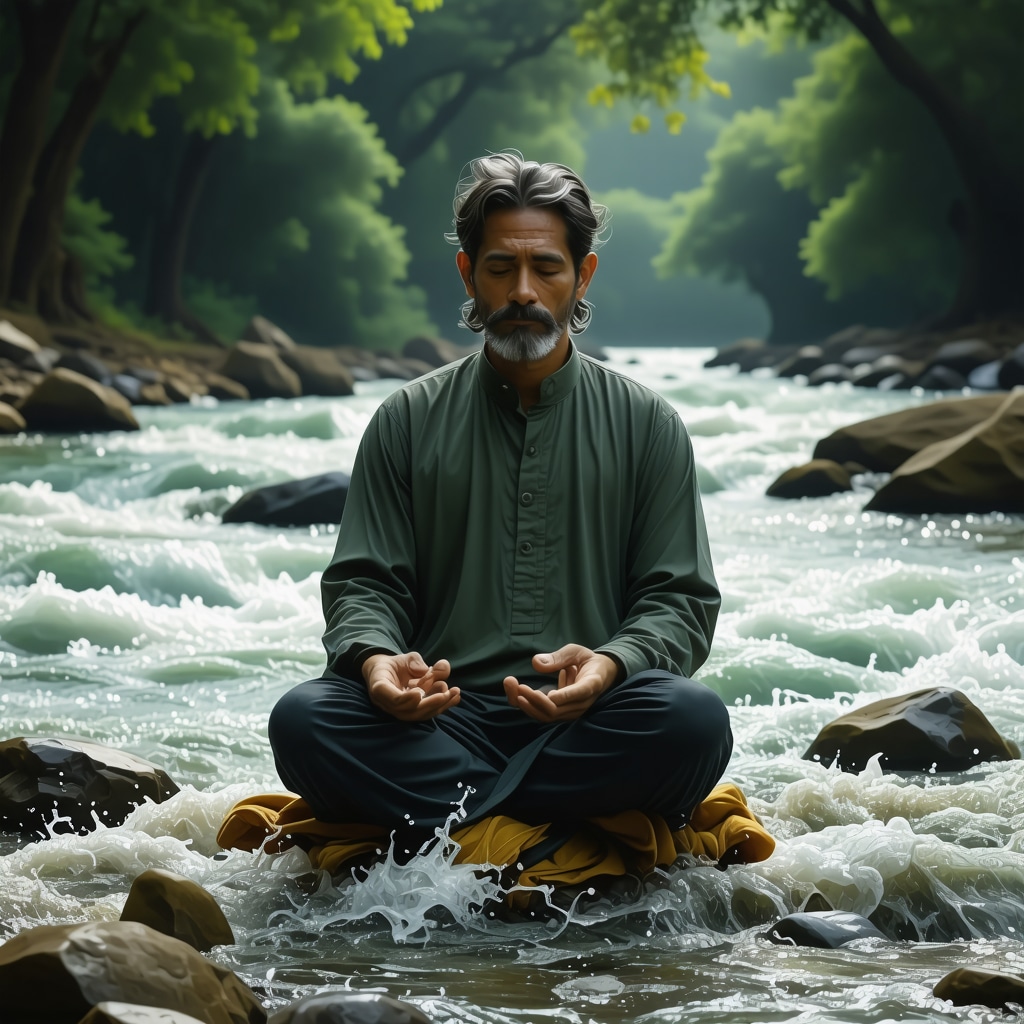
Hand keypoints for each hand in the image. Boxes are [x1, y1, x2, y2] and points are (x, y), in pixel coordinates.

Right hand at [362, 651, 459, 720]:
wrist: (387, 673)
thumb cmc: (395, 664)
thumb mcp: (404, 657)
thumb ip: (416, 662)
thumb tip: (434, 669)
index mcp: (380, 687)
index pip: (392, 699)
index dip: (406, 699)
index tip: (419, 692)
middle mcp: (388, 704)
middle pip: (408, 711)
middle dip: (429, 703)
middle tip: (446, 693)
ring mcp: (399, 711)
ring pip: (418, 715)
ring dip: (439, 706)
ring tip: (455, 693)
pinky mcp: (411, 713)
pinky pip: (425, 713)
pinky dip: (441, 706)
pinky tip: (455, 698)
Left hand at [503, 644, 621, 722]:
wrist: (599, 675)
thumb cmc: (587, 660)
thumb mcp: (576, 652)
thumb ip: (558, 657)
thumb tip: (535, 663)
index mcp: (592, 683)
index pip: (580, 693)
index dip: (565, 695)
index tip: (550, 694)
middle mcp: (582, 702)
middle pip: (556, 710)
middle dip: (534, 699)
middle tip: (516, 684)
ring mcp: (571, 711)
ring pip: (546, 716)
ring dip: (526, 704)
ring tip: (510, 685)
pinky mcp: (561, 713)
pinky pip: (542, 714)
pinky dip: (527, 704)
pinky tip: (516, 689)